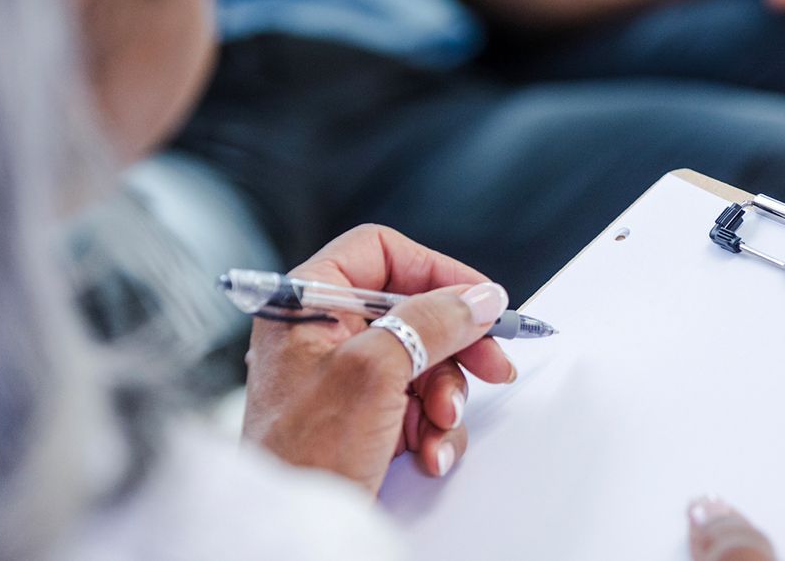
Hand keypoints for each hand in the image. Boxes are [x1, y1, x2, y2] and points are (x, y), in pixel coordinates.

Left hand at [241, 224, 516, 492]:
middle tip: (492, 364)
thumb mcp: (376, 373)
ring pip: (424, 361)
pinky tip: (428, 452)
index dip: (435, 270)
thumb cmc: (304, 453)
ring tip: (439, 426)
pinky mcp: (362, 416)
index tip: (478, 298)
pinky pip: (418, 403)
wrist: (291, 534)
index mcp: (307, 302)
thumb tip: (480, 297)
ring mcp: (344, 376)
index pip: (381, 252)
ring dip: (445, 397)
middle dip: (455, 346)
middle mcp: (324, 332)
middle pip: (414, 310)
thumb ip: (432, 322)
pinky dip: (433, 428)